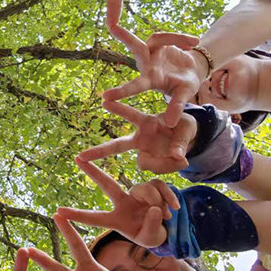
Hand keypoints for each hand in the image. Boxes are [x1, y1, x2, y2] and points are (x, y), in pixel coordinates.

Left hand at [57, 159, 178, 247]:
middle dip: (93, 171)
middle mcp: (123, 202)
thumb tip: (152, 208)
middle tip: (78, 159)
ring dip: (157, 202)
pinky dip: (168, 197)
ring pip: (144, 189)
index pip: (94, 217)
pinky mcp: (152, 186)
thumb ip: (150, 226)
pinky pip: (158, 185)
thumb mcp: (150, 239)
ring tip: (166, 216)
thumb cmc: (152, 236)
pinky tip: (174, 208)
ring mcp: (136, 193)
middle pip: (106, 184)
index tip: (58, 212)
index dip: (77, 215)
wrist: (169, 229)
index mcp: (116, 219)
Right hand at [79, 99, 197, 173]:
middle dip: (99, 152)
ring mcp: (144, 152)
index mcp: (146, 122)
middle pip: (116, 146)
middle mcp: (140, 138)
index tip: (104, 101)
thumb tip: (178, 157)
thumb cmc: (185, 127)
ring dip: (162, 164)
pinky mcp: (152, 163)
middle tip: (80, 157)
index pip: (130, 115)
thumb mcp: (187, 128)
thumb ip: (181, 141)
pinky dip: (171, 167)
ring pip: (144, 163)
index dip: (118, 108)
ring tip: (180, 158)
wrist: (190, 139)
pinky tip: (181, 161)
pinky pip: (158, 169)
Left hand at [104, 25, 203, 125]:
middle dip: (125, 37)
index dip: (121, 92)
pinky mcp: (161, 40)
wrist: (193, 70)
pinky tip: (194, 42)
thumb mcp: (182, 96)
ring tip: (194, 43)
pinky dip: (183, 38)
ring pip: (157, 37)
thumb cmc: (183, 86)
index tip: (104, 97)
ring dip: (173, 36)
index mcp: (150, 80)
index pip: (134, 86)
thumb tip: (172, 125)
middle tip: (112, 26)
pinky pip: (172, 36)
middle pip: (136, 49)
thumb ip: (176, 107)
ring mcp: (153, 50)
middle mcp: (148, 63)